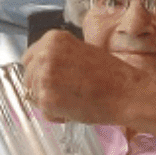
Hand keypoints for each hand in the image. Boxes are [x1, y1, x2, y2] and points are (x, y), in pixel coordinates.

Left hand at [22, 30, 137, 123]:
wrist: (126, 92)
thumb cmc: (111, 75)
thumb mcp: (81, 52)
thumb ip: (58, 57)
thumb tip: (42, 70)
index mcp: (52, 39)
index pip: (29, 58)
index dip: (38, 72)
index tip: (49, 80)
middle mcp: (44, 55)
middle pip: (28, 77)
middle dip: (42, 88)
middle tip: (64, 94)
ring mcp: (44, 77)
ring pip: (34, 95)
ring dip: (49, 102)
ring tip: (73, 101)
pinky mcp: (46, 99)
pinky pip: (43, 111)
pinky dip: (56, 115)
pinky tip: (74, 109)